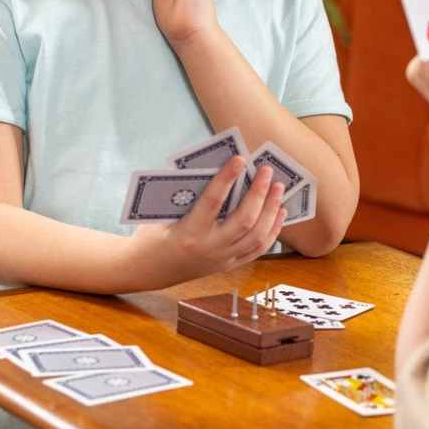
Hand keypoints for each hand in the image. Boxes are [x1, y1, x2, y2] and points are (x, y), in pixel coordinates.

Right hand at [127, 157, 286, 287]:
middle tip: (267, 170)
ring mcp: (222, 260)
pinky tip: (279, 212)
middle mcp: (209, 249)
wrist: (148, 269)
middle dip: (259, 194)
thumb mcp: (164, 212)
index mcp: (188, 233)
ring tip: (278, 187)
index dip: (227, 179)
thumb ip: (190, 195)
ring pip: (256, 236)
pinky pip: (258, 249)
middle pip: (243, 221)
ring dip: (271, 210)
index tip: (239, 159)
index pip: (212, 203)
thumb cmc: (153, 234)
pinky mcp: (230, 265)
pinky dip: (272, 229)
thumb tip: (220, 169)